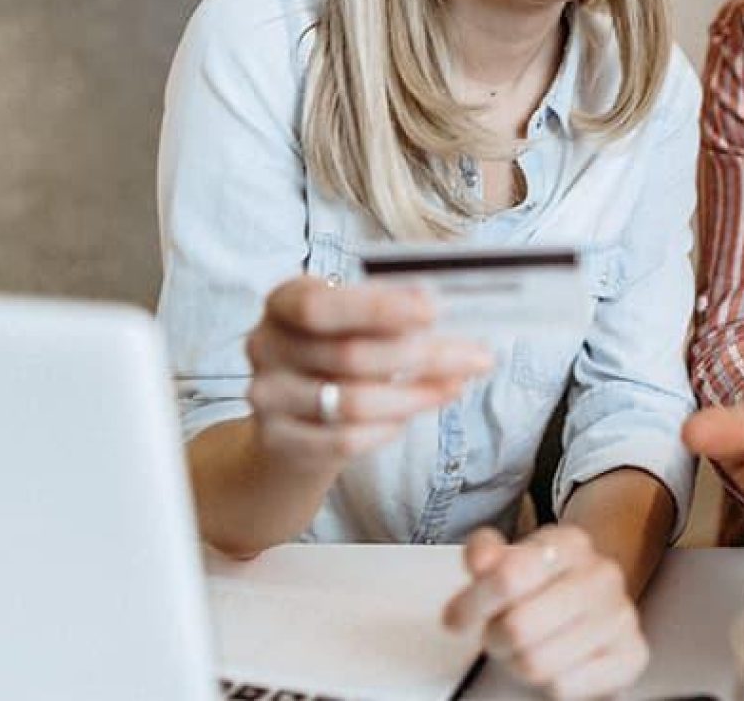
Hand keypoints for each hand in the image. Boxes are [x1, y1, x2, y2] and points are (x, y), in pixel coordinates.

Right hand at [244, 276, 492, 468]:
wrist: (293, 422)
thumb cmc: (336, 355)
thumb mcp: (356, 320)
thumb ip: (390, 312)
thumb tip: (441, 306)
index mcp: (285, 301)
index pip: (321, 306)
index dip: (377, 309)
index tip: (433, 310)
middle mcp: (266, 346)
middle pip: (350, 355)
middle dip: (425, 357)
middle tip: (478, 358)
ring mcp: (268, 397)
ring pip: (353, 402)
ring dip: (416, 396)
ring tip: (454, 386)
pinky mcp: (279, 441)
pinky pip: (344, 440)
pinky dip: (387, 429)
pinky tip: (411, 416)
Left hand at [443, 525, 647, 700]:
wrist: (594, 609)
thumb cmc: (542, 589)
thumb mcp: (508, 561)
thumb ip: (484, 554)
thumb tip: (480, 559)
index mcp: (570, 543)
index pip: (509, 575)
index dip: (474, 603)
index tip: (458, 618)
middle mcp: (602, 575)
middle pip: (519, 627)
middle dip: (496, 638)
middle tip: (498, 635)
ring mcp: (621, 615)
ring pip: (538, 662)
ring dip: (519, 663)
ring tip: (526, 649)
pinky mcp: (632, 656)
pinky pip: (564, 687)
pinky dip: (549, 683)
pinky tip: (556, 664)